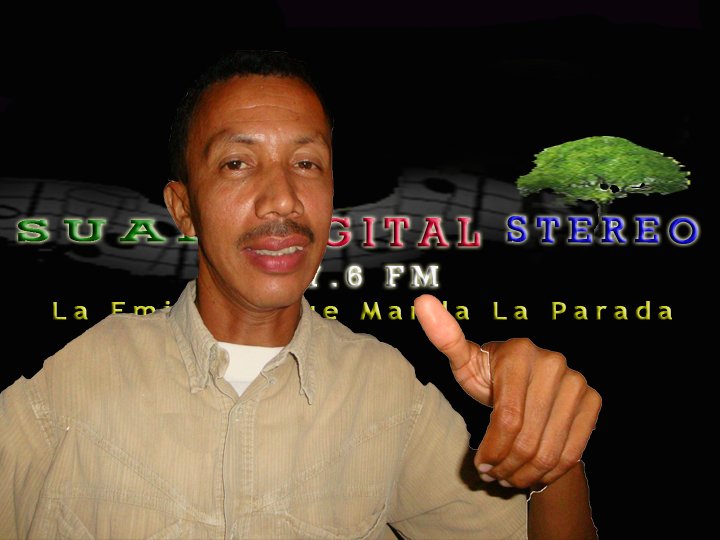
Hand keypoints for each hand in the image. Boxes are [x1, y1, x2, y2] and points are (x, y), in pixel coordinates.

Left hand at [414, 295, 600, 489]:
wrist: (529, 380)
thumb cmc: (489, 373)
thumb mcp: (464, 361)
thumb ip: (445, 338)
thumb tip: (422, 303)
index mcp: (518, 352)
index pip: (507, 419)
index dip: (493, 449)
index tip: (481, 464)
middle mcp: (553, 362)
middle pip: (528, 439)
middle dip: (506, 465)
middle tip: (493, 475)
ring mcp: (576, 381)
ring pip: (550, 451)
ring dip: (526, 474)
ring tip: (509, 476)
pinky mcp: (592, 399)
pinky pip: (572, 451)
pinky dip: (550, 471)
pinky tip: (532, 471)